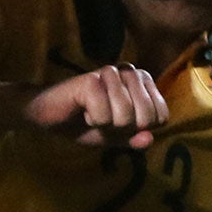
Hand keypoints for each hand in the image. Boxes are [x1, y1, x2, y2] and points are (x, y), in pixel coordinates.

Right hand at [22, 66, 167, 148]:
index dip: (141, 129)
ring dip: (107, 124)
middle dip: (125, 128)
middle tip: (106, 119)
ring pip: (127, 115)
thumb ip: (133, 139)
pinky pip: (105, 114)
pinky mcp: (90, 79)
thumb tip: (149, 138)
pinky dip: (93, 120)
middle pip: (147, 116)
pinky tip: (83, 110)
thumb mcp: (114, 137)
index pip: (161, 115)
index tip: (120, 123)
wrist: (50, 116)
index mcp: (141, 82)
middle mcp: (129, 72)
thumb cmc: (84, 123)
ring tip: (93, 113)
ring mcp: (110, 73)